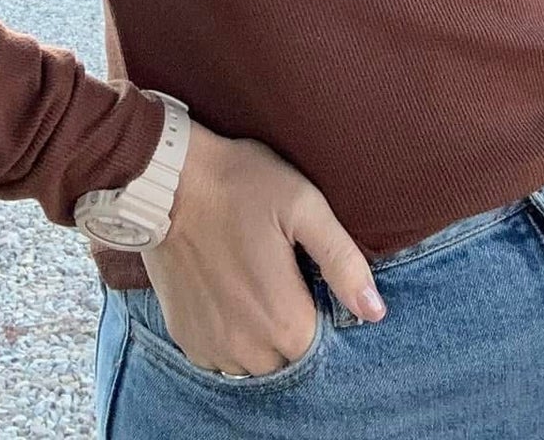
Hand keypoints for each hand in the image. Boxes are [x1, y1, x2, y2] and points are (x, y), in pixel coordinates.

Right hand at [139, 120, 386, 377]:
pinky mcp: (186, 337)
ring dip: (261, 334)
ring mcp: (213, 346)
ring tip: (255, 283)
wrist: (169, 181)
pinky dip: (230, 335)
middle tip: (282, 275)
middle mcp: (248, 348)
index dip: (321, 311)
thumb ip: (342, 262)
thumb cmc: (242, 186)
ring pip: (254, 362)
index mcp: (283, 320)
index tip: (309, 278)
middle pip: (288, 357)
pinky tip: (230, 295)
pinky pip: (221, 356)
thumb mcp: (305, 207)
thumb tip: (374, 310)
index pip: (321, 344)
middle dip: (292, 324)